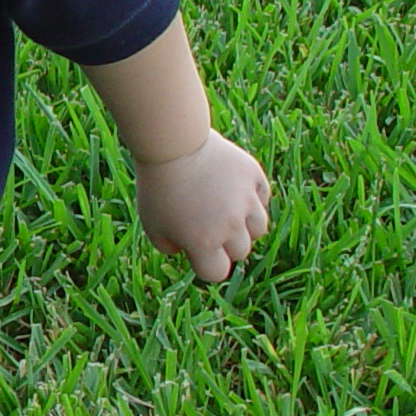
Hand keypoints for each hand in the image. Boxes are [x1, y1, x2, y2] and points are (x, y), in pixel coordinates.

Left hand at [134, 131, 271, 282]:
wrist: (171, 144)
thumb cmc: (157, 187)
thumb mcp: (152, 224)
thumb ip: (169, 247)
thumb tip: (186, 251)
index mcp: (204, 242)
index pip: (216, 272)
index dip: (206, 264)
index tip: (196, 249)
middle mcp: (230, 225)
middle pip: (241, 251)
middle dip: (225, 244)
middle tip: (207, 223)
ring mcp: (246, 200)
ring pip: (259, 228)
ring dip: (244, 225)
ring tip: (224, 209)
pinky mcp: (254, 176)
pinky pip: (263, 197)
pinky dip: (253, 198)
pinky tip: (233, 190)